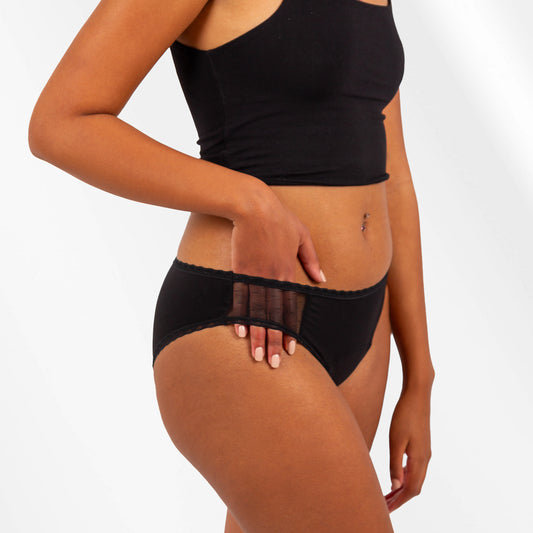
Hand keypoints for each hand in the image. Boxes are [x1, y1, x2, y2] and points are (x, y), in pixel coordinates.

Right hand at [230, 191, 325, 368]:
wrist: (254, 206)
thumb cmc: (280, 219)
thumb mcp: (304, 235)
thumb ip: (312, 259)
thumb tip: (323, 280)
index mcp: (289, 272)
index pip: (290, 309)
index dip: (289, 331)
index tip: (290, 351)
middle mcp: (273, 279)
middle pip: (273, 316)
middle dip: (273, 341)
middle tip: (271, 364)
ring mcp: (255, 276)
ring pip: (257, 312)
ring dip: (257, 335)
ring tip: (255, 356)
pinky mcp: (239, 270)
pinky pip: (240, 297)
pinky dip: (240, 315)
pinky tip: (239, 331)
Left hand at [385, 386, 432, 511]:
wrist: (417, 395)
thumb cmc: (404, 415)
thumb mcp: (396, 440)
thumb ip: (395, 464)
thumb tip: (395, 487)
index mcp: (419, 459)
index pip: (411, 489)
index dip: (399, 502)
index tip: (386, 509)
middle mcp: (425, 459)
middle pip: (415, 487)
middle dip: (400, 499)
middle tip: (384, 506)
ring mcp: (425, 452)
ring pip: (416, 478)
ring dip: (403, 489)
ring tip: (388, 496)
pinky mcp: (422, 445)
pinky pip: (415, 468)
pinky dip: (406, 478)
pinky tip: (396, 477)